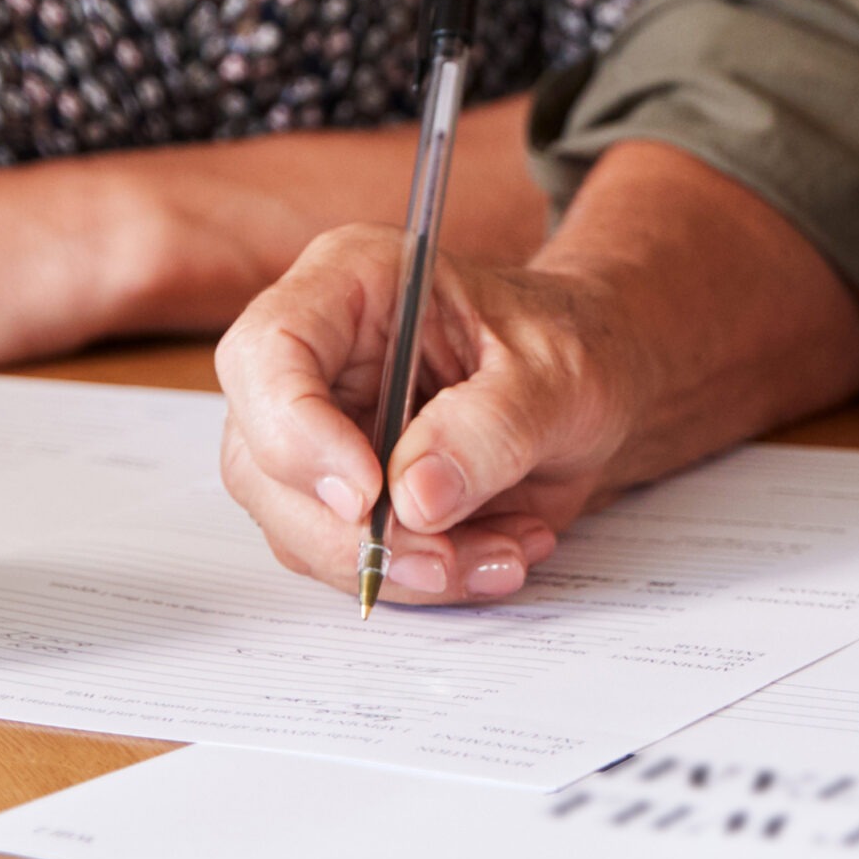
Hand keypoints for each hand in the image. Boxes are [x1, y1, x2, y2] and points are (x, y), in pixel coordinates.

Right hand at [216, 225, 632, 606]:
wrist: (598, 382)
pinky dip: (420, 576)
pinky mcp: (340, 493)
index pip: (268, 350)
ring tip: (502, 551)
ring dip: (398, 566)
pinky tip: (495, 552)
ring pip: (298, 526)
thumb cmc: (573, 345)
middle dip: (351, 533)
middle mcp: (318, 355)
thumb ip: (492, 427)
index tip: (368, 494)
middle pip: (261, 458)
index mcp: (353, 282)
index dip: (295, 431)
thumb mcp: (559, 375)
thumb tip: (415, 499)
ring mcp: (318, 429)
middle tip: (445, 558)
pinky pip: (346, 559)